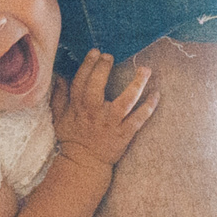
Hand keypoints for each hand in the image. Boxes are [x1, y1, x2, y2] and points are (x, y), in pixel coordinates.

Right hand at [50, 51, 157, 168]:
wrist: (84, 163)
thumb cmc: (73, 139)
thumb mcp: (59, 117)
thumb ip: (59, 96)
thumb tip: (59, 76)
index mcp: (78, 106)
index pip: (81, 81)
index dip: (88, 65)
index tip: (96, 52)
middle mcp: (95, 112)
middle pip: (98, 86)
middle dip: (104, 69)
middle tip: (110, 56)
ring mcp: (111, 123)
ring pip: (126, 101)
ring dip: (137, 85)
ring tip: (145, 70)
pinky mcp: (125, 133)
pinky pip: (139, 119)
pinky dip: (149, 107)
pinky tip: (156, 94)